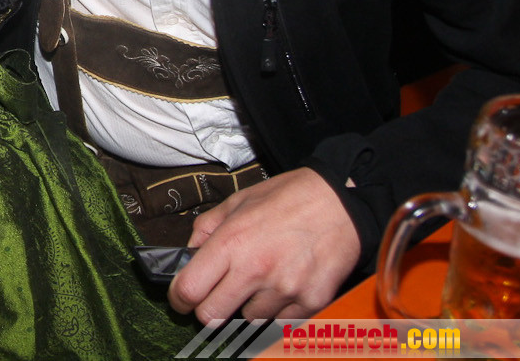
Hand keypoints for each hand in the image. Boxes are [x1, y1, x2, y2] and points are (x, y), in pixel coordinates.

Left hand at [167, 167, 360, 322]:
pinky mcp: (311, 301)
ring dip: (248, 307)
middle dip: (208, 309)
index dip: (178, 299)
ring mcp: (285, 289)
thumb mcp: (237, 202)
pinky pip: (282, 321)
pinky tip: (284, 285)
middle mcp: (255, 270)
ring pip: (248, 321)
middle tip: (216, 297)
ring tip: (261, 280)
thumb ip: (206, 228)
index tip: (181, 299)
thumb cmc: (287, 197)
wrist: (340, 202)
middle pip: (211, 317)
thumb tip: (188, 254)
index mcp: (230, 243)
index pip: (188, 290)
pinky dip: (278, 309)